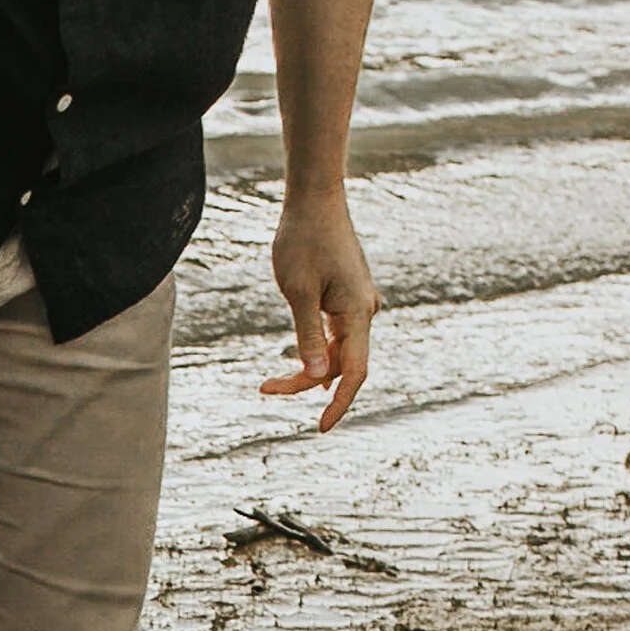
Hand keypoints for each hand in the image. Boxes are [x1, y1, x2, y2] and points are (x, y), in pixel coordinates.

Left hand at [259, 193, 379, 432]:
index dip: (340, 404)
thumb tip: (316, 378)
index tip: (320, 428)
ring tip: (270, 383)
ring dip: (307, 369)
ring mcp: (357, 304)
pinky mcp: (346, 297)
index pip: (355, 372)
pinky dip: (315, 352)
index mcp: (357, 312)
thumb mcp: (298, 292)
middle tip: (265, 389)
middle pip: (341, 364)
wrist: (314, 201)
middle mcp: (364, 310)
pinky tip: (300, 370)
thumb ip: (306, 337)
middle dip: (306, 384)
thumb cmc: (302, 241)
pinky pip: (335, 335)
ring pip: (336, 351)